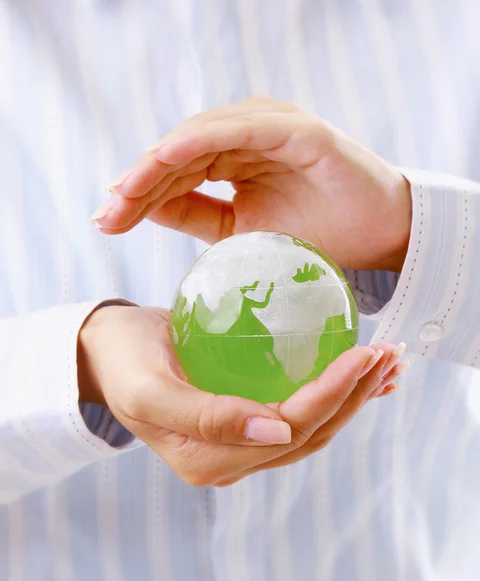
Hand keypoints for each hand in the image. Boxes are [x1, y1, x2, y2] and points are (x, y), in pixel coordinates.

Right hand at [77, 305, 406, 485]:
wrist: (109, 352)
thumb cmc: (124, 361)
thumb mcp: (149, 389)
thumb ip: (204, 417)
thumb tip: (275, 431)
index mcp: (209, 460)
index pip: (289, 429)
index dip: (332, 395)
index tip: (364, 353)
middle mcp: (232, 460)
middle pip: (311, 431)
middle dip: (355, 396)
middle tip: (389, 355)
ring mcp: (242, 444)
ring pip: (312, 425)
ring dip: (354, 396)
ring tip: (388, 364)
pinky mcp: (247, 421)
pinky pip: (299, 409)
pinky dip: (335, 392)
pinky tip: (362, 375)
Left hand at [91, 97, 411, 271]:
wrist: (376, 240)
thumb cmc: (316, 237)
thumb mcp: (241, 233)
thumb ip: (196, 215)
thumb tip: (145, 209)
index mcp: (234, 158)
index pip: (176, 172)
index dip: (140, 195)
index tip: (107, 221)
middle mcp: (247, 135)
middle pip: (179, 154)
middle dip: (139, 183)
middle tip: (107, 213)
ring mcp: (271, 127)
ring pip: (200, 136)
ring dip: (159, 162)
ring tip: (125, 192)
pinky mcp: (296, 129)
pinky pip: (239, 129)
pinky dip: (200, 140)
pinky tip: (167, 157)